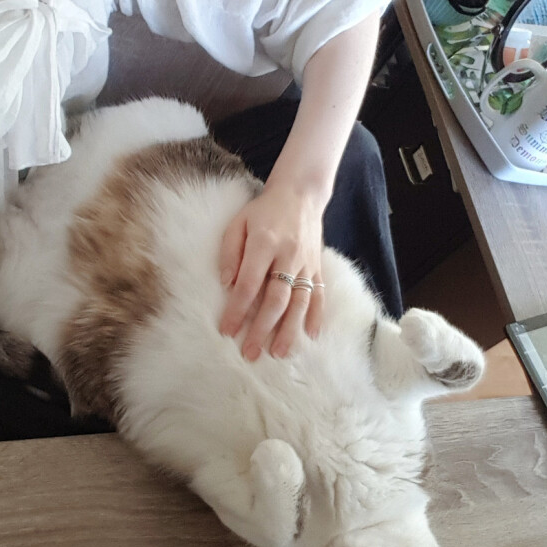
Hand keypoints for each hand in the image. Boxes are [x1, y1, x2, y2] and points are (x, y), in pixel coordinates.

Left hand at [218, 180, 324, 360]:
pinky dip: (316, 315)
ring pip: (299, 302)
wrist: (300, 193)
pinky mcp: (317, 266)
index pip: (249, 284)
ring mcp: (306, 263)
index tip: (227, 331)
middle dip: (262, 328)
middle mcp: (288, 256)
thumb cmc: (263, 211)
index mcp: (264, 243)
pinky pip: (319, 294)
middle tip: (251, 353)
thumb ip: (230, 253)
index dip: (237, 310)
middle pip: (276, 299)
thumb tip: (227, 284)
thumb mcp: (238, 223)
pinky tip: (310, 335)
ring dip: (289, 330)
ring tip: (279, 353)